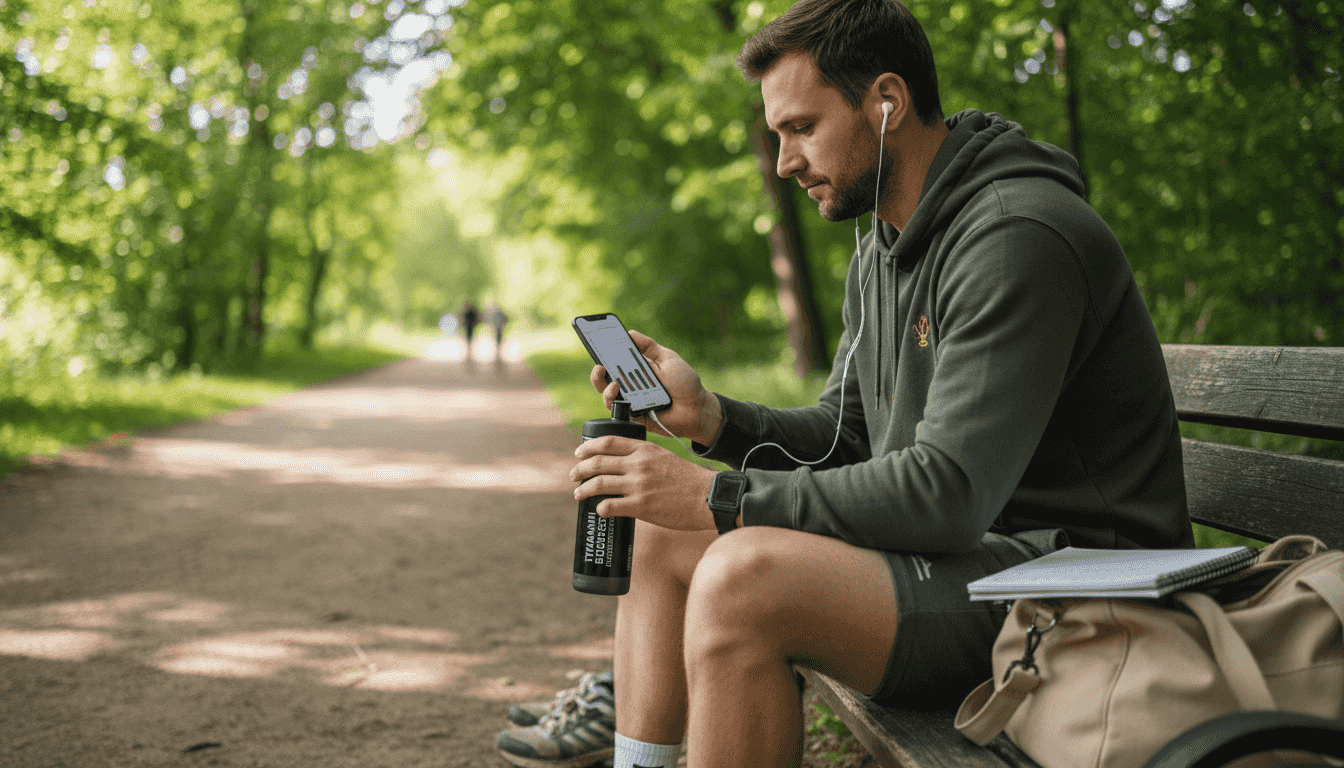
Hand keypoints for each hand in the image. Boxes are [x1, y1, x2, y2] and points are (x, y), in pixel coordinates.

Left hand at [571, 436, 717, 530]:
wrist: (707, 497)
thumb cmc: (688, 480)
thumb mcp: (665, 458)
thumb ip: (644, 458)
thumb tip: (622, 467)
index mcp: (645, 449)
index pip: (608, 441)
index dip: (588, 447)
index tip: (579, 453)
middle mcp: (638, 464)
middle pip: (597, 462)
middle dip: (580, 469)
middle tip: (574, 476)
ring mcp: (638, 485)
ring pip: (597, 484)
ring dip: (583, 490)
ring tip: (579, 494)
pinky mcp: (640, 506)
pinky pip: (609, 506)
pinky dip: (600, 508)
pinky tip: (600, 510)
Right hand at [590, 330, 722, 445]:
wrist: (698, 408)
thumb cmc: (685, 383)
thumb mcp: (667, 358)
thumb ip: (648, 346)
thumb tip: (629, 333)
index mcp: (636, 370)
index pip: (615, 361)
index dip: (603, 354)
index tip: (595, 344)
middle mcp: (630, 386)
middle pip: (605, 379)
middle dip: (598, 372)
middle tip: (599, 366)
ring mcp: (631, 401)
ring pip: (607, 395)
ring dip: (604, 387)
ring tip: (613, 382)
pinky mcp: (634, 416)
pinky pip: (618, 410)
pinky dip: (615, 402)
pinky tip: (619, 393)